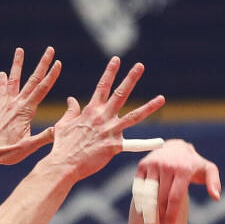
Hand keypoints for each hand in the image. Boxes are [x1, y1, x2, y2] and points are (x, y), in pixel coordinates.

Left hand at [0, 46, 62, 165]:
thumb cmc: (7, 152)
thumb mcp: (28, 147)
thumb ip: (44, 138)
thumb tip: (59, 130)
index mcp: (25, 111)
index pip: (42, 89)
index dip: (51, 75)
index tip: (58, 62)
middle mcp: (16, 104)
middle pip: (32, 79)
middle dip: (42, 63)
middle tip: (50, 49)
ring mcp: (6, 105)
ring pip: (15, 80)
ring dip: (18, 64)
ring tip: (19, 49)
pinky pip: (2, 91)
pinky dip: (3, 81)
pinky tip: (3, 73)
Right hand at [46, 56, 165, 182]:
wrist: (63, 164)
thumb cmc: (62, 146)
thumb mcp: (63, 124)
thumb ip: (70, 111)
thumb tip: (72, 99)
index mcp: (91, 110)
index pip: (102, 86)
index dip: (110, 72)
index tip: (117, 59)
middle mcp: (102, 117)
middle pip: (120, 94)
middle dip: (130, 78)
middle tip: (140, 66)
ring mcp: (110, 131)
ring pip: (134, 116)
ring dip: (149, 107)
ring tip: (162, 98)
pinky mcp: (114, 146)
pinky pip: (133, 145)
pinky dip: (147, 144)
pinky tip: (161, 142)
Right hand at [128, 139, 223, 223]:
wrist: (175, 146)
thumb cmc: (193, 163)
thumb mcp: (208, 169)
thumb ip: (213, 182)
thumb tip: (216, 197)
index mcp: (183, 169)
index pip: (175, 197)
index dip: (171, 214)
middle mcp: (167, 165)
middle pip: (161, 198)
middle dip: (161, 214)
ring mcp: (153, 164)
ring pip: (149, 193)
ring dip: (149, 209)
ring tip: (152, 221)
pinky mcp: (143, 165)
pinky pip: (140, 186)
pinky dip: (141, 199)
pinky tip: (144, 209)